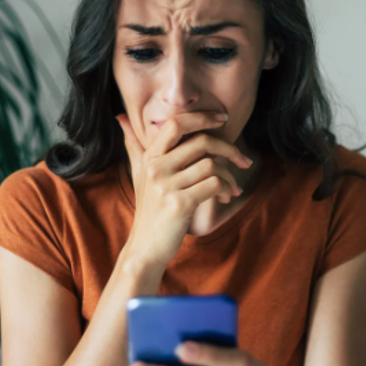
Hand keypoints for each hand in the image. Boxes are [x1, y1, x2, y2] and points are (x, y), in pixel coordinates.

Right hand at [115, 111, 252, 267]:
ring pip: (212, 165)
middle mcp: (156, 168)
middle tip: (243, 160)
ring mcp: (166, 186)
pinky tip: (225, 197)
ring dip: (230, 176)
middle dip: (230, 149)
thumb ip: (134, 146)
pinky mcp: (179, 204)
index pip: (176, 123)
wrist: (145, 248)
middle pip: (202, 142)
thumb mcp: (139, 175)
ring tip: (232, 188)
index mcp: (150, 157)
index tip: (223, 120)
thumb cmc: (148, 210)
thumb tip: (121, 117)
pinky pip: (213, 184)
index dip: (202, 117)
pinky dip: (226, 189)